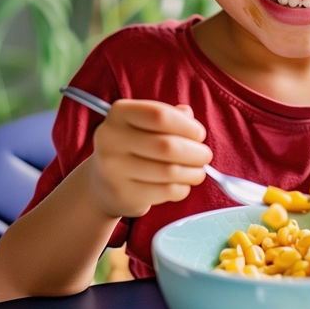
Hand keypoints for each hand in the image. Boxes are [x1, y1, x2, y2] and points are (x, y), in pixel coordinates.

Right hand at [87, 100, 211, 218]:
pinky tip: (182, 184)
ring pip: (169, 171)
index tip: (199, 134)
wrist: (104, 183)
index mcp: (119, 114)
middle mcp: (110, 139)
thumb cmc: (136, 146)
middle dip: (196, 153)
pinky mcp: (123, 194)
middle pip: (167, 146)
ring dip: (194, 173)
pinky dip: (183, 188)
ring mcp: (113, 169)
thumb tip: (189, 116)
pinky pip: (166, 191)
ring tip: (198, 171)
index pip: (159, 115)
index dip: (187, 125)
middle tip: (205, 156)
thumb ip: (171, 116)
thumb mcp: (147, 124)